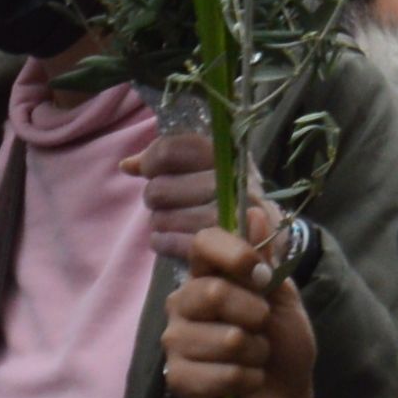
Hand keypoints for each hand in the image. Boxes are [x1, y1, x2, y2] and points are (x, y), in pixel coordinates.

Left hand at [130, 111, 262, 268]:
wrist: (271, 235)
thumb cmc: (232, 195)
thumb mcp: (210, 166)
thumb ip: (169, 160)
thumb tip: (126, 165)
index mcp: (226, 154)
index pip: (171, 150)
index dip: (151, 160)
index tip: (149, 170)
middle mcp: (229, 182)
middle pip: (159, 188)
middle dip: (156, 196)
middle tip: (168, 202)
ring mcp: (226, 217)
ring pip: (161, 218)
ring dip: (161, 222)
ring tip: (174, 221)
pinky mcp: (220, 248)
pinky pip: (170, 243)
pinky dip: (163, 242)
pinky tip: (170, 239)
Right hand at [158, 203, 325, 397]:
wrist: (285, 397)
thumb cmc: (282, 343)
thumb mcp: (283, 298)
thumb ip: (266, 261)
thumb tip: (254, 213)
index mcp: (208, 276)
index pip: (203, 242)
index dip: (234, 254)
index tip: (262, 276)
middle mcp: (184, 303)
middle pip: (212, 292)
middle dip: (254, 314)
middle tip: (263, 327)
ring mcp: (176, 341)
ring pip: (223, 338)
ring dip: (254, 352)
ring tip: (254, 358)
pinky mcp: (177, 378)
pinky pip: (218, 374)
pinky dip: (245, 379)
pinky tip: (245, 382)